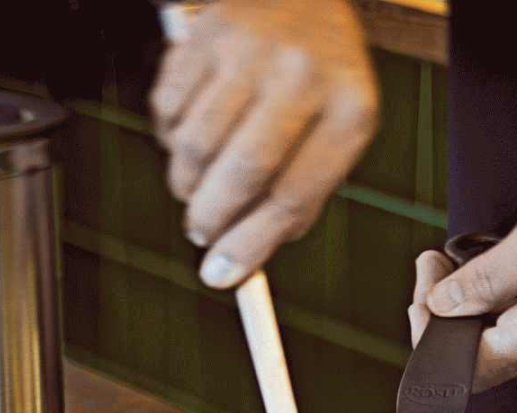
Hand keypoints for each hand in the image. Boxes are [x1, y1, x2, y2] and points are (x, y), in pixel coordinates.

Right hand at [151, 0, 378, 287]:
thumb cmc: (319, 79)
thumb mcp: (333, 134)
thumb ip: (296, 200)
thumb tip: (237, 263)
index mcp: (349, 112)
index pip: (291, 197)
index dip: (250, 246)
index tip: (221, 276)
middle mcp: (302, 76)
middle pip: (241, 175)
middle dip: (210, 220)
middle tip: (200, 231)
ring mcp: (251, 50)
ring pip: (195, 147)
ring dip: (185, 183)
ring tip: (196, 183)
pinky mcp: (207, 34)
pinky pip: (167, 110)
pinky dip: (169, 137)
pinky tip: (189, 132)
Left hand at [409, 181, 516, 388]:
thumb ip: (485, 277)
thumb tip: (442, 303)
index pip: (462, 363)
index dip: (430, 329)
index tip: (425, 282)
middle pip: (476, 360)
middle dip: (445, 315)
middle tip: (435, 268)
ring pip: (498, 353)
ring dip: (473, 315)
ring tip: (467, 267)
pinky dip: (503, 318)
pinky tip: (505, 285)